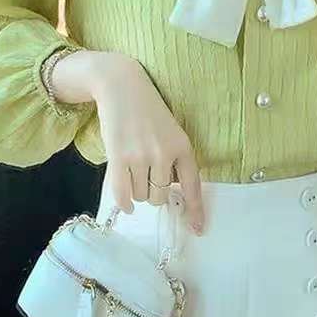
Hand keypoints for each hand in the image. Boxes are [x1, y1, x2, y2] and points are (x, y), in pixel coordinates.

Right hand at [85, 52, 204, 234]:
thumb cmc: (149, 112)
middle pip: (160, 196)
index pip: (192, 186)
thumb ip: (175, 160)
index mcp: (183, 146)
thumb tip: (172, 194)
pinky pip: (122, 192)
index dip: (195, 210)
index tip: (198, 229)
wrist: (122, 87)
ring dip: (137, 192)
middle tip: (148, 177)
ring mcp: (140, 155)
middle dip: (154, 194)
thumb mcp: (172, 131)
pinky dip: (124, 203)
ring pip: (141, 196)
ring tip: (134, 171)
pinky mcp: (118, 156)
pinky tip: (126, 204)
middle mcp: (164, 153)